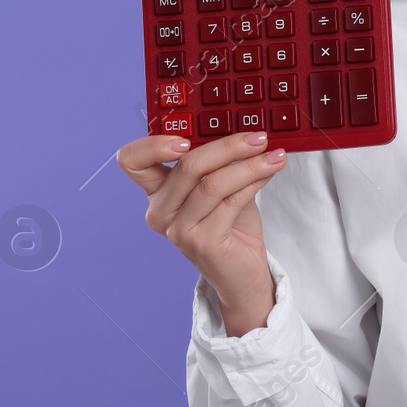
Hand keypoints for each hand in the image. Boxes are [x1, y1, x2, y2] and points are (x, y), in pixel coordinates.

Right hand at [117, 130, 284, 334]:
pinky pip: (231, 200)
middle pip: (187, 166)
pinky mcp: (203, 242)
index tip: (185, 137)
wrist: (243, 275)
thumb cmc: (231, 226)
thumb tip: (245, 132)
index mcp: (157, 192)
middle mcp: (160, 212)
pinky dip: (254, 181)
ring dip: (249, 164)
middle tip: (258, 137)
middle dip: (227, 146)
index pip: (132, 161)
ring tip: (274, 155)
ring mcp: (179, 230)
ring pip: (213, 183)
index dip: (152, 145)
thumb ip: (219, 162)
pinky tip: (270, 171)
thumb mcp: (220, 186)